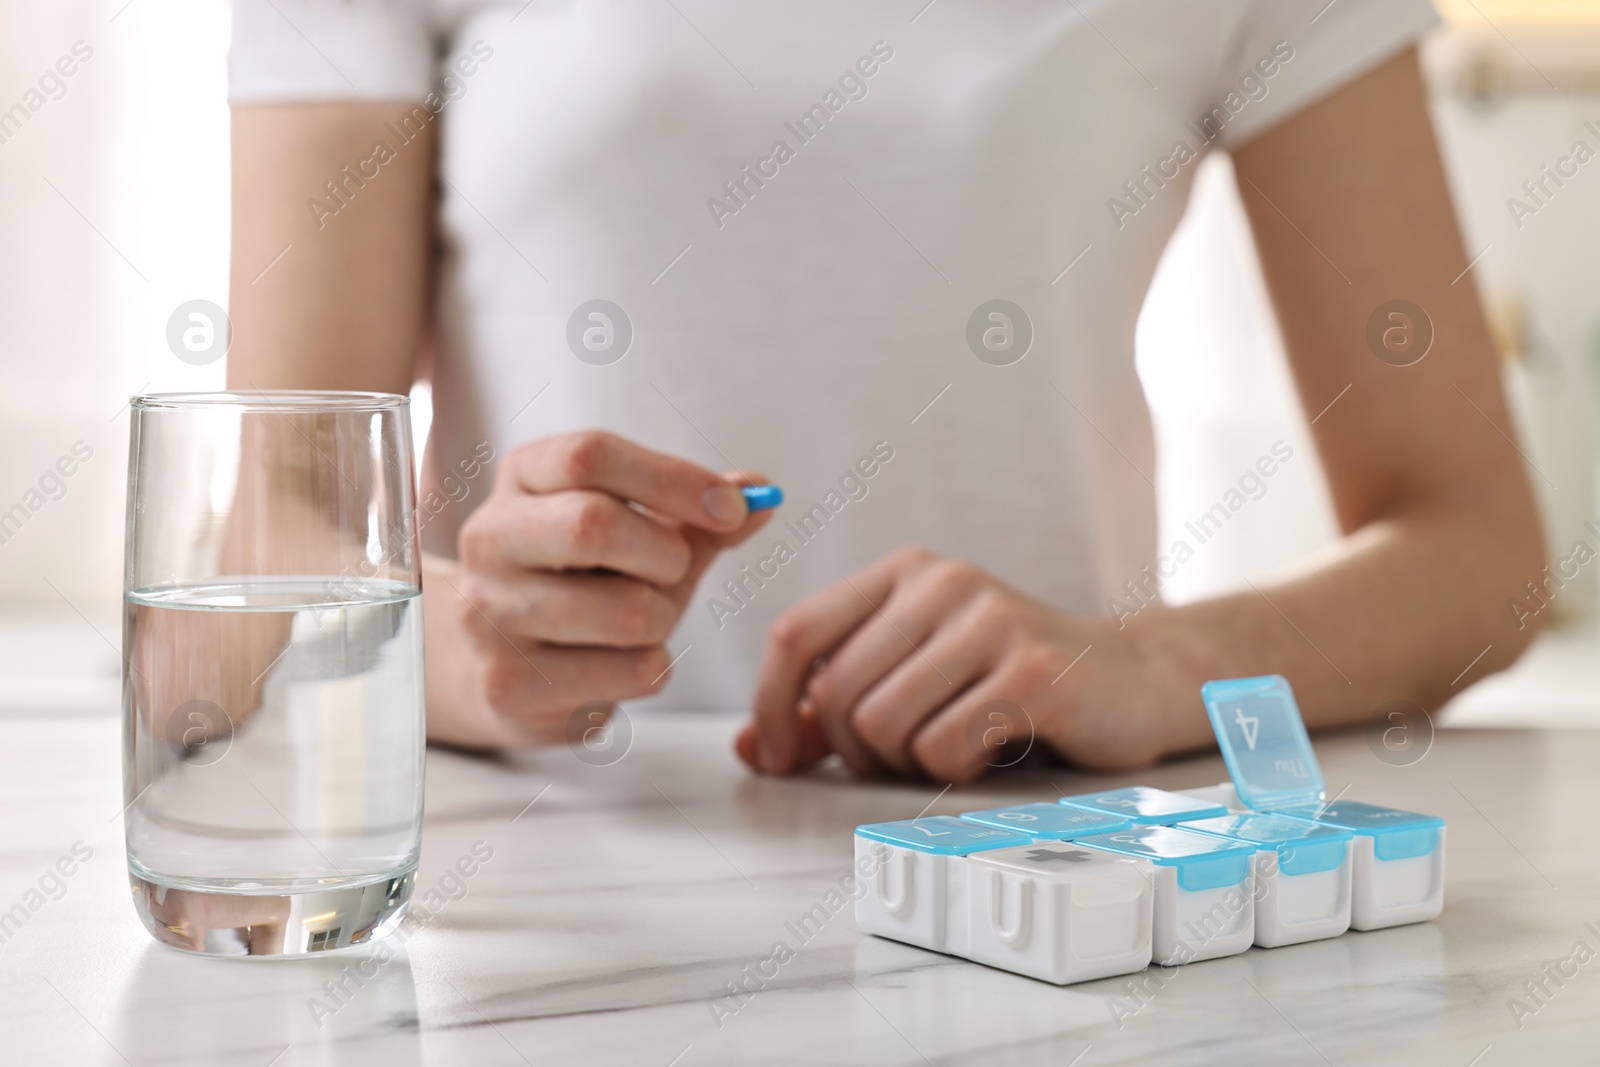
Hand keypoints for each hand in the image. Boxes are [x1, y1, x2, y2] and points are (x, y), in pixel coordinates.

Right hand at [426, 431, 772, 747]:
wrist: (508, 667)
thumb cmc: (587, 584)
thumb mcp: (643, 534)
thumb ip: (698, 514)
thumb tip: (761, 493)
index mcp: (522, 478)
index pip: (590, 455)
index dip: (673, 478)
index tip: (730, 508)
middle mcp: (491, 538)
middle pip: (593, 524)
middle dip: (665, 555)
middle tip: (676, 570)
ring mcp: (489, 613)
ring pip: (625, 611)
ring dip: (663, 620)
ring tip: (641, 620)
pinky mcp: (507, 683)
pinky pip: (629, 673)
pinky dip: (651, 668)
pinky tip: (618, 663)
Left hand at [737, 546, 1179, 782]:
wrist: (1131, 681)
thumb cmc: (1008, 683)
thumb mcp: (915, 677)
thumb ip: (830, 708)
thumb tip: (748, 749)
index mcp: (904, 572)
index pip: (796, 633)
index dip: (772, 706)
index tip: (780, 755)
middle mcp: (944, 582)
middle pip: (837, 692)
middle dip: (852, 749)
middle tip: (898, 757)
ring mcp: (992, 621)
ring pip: (884, 725)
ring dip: (904, 763)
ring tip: (947, 747)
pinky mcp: (1032, 673)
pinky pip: (942, 748)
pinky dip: (952, 770)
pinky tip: (988, 750)